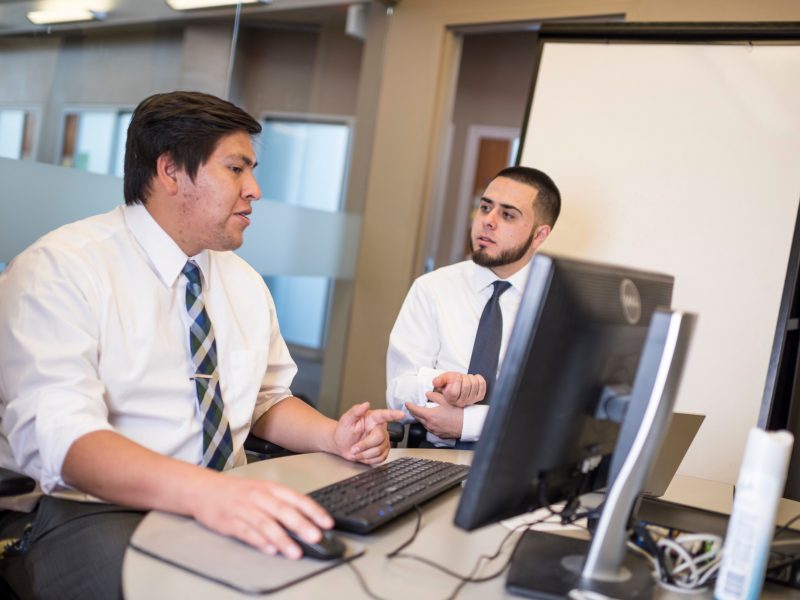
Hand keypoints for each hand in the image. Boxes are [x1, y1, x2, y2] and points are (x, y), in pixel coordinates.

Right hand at [191, 473, 332, 559]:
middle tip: (316, 537)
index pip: (297, 498)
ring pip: (266, 524)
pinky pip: (247, 533)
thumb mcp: (263, 490)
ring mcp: (244, 509)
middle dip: (301, 525)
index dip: (313, 511)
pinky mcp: (230, 522)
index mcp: (270, 488)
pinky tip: (270, 549)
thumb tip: (308, 519)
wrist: (204, 489)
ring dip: (282, 539)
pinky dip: (259, 541)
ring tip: (295, 551)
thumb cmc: (238, 491)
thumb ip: (283, 503)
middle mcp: (258, 496)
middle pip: (283, 511)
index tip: (327, 522)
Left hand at [333, 402, 404, 463]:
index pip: (384, 415)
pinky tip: (363, 455)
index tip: (402, 414)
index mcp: (372, 418)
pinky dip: (369, 460)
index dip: (393, 414)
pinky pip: (381, 458)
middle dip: (365, 445)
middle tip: (354, 448)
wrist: (341, 445)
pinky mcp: (383, 450)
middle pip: (379, 438)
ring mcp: (382, 440)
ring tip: (356, 452)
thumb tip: (365, 404)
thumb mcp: (346, 420)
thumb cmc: (344, 431)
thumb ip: (355, 411)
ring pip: (380, 450)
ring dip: (365, 454)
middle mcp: (379, 428)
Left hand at [406, 399, 463, 438]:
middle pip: (417, 417)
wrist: (466, 425)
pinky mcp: (437, 434)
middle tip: (413, 407)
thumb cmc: (457, 413)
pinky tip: (433, 419)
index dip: (409, 406)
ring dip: (421, 417)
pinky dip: (428, 423)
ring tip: (425, 412)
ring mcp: (433, 430)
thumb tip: (428, 394)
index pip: (414, 410)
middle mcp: (429, 424)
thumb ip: (434, 396)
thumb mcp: (445, 400)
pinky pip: (429, 428)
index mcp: (429, 415)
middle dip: (414, 412)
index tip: (407, 403)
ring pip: (422, 423)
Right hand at [428, 371, 485, 406]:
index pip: (454, 392)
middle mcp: (461, 403)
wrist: (459, 384)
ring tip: (466, 378)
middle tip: (461, 377)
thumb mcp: (442, 380)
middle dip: (463, 377)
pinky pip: (482, 384)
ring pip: (474, 384)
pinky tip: (474, 379)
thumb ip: (438, 380)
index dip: (455, 380)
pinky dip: (478, 378)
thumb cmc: (450, 382)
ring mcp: (471, 400)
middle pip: (466, 386)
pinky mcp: (479, 397)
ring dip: (470, 377)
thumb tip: (435, 382)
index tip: (455, 376)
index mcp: (451, 400)